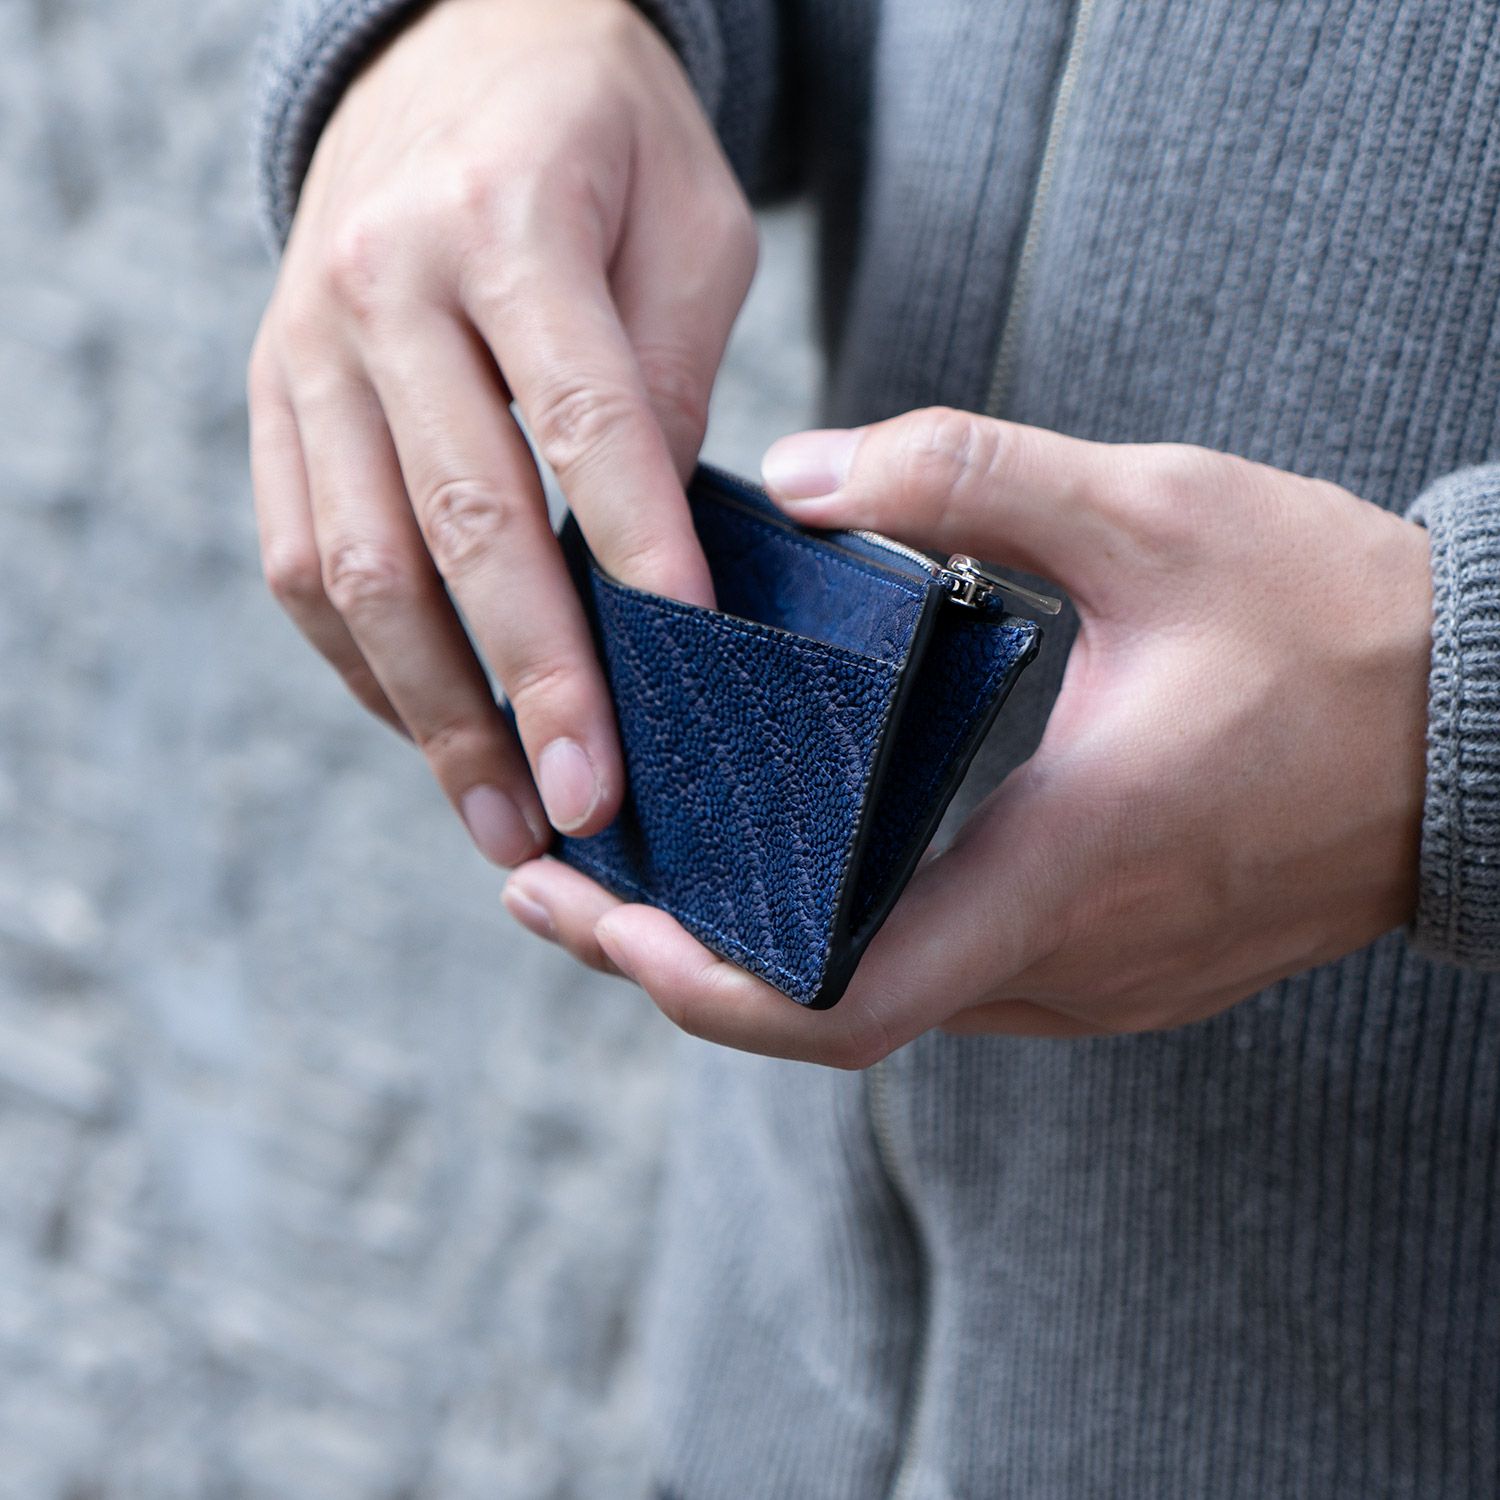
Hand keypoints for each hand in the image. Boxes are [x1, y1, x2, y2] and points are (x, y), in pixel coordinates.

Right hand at [248, 0, 755, 864]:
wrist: (454, 52)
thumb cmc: (604, 142)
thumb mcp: (689, 222)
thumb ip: (671, 378)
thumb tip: (653, 561)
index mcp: (507, 224)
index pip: (584, 425)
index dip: (640, 563)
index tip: (690, 683)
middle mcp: (382, 290)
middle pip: (460, 522)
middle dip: (531, 684)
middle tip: (591, 807)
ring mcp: (307, 351)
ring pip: (357, 567)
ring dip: (435, 714)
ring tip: (507, 821)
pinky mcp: (272, 400)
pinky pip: (298, 561)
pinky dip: (367, 667)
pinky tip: (434, 736)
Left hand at [502, 408, 1432, 1064]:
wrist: (1490, 728)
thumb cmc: (1336, 626)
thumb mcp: (1151, 510)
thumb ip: (965, 476)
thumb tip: (797, 476)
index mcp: (1062, 863)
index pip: (845, 998)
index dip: (702, 984)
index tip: (600, 923)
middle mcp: (1064, 958)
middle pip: (828, 1013)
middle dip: (680, 962)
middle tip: (564, 891)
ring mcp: (1091, 982)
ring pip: (884, 1000)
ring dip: (757, 951)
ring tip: (649, 871)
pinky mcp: (1112, 968)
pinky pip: (948, 976)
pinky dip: (844, 938)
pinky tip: (794, 868)